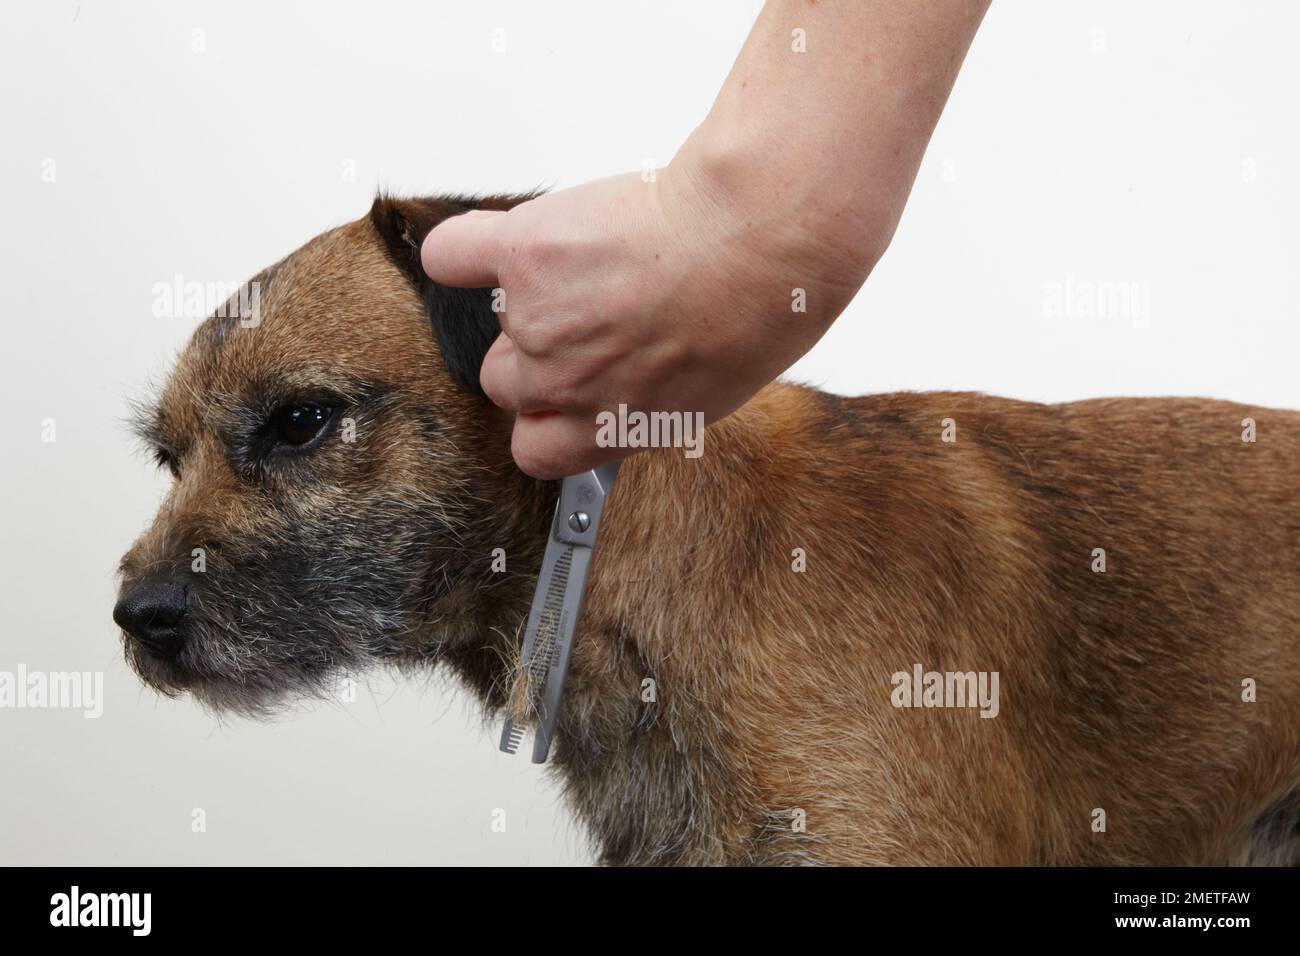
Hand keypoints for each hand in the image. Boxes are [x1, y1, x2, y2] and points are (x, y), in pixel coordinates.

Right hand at [420, 156, 862, 478]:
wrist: (756, 238)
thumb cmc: (756, 308)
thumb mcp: (713, 391)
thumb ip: (651, 401)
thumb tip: (635, 387)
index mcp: (611, 426)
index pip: (535, 451)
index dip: (544, 419)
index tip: (562, 396)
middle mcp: (564, 384)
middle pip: (507, 381)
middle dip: (540, 350)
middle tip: (589, 311)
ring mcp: (536, 321)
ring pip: (499, 317)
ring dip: (530, 291)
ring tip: (593, 259)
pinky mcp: (522, 253)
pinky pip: (454, 255)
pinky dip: (464, 249)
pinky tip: (491, 243)